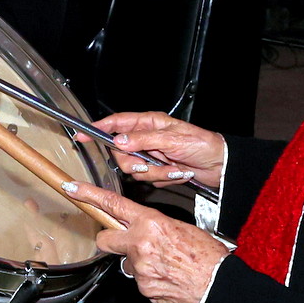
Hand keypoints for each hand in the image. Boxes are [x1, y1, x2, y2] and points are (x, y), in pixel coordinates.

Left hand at [70, 186, 229, 302]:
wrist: (219, 287)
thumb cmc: (208, 256)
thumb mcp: (181, 229)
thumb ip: (154, 227)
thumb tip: (144, 232)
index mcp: (151, 223)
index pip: (112, 204)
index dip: (88, 195)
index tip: (71, 188)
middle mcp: (139, 244)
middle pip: (105, 239)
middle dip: (112, 240)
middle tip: (129, 243)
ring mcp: (138, 268)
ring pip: (126, 262)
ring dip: (139, 263)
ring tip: (166, 265)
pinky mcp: (142, 288)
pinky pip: (139, 280)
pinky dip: (150, 279)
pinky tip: (169, 279)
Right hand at [86, 111, 227, 190]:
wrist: (221, 166)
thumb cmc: (203, 145)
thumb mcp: (173, 139)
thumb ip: (144, 140)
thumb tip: (119, 141)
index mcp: (150, 123)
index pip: (118, 123)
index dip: (99, 129)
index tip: (82, 135)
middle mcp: (148, 139)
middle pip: (122, 152)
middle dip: (135, 162)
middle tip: (149, 164)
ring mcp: (153, 155)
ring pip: (136, 169)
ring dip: (155, 172)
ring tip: (174, 168)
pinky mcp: (159, 170)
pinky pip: (149, 179)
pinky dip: (164, 178)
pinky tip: (177, 172)